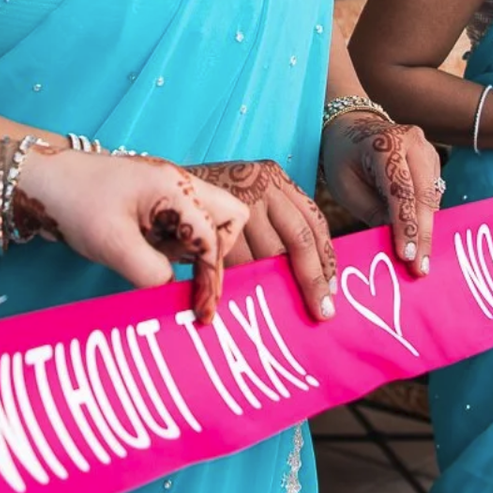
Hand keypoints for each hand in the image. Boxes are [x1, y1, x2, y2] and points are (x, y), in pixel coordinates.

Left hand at [0, 146, 249, 324]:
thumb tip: (174, 293)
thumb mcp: (113, 245)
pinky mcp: (154, 203)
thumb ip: (151, 273)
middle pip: (228, 217)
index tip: (201, 312)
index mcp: (175, 188)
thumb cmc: (76, 204)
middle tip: (192, 276)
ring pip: (206, 222)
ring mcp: (167, 193)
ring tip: (152, 258)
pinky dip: (174, 247)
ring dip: (192, 250)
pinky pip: (181, 226)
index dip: (210, 278)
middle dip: (217, 252)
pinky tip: (144, 254)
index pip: (212, 238)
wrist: (40, 181)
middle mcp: (179, 185)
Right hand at [189, 160, 338, 323]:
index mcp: (276, 180)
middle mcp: (260, 185)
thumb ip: (273, 224)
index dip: (326, 259)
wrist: (161, 186)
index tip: (330, 291)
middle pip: (297, 241)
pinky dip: (241, 282)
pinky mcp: (211, 220)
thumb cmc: (209, 201)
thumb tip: (309, 276)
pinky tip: (245, 297)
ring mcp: (235, 200)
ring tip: (281, 311)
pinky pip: (234, 261)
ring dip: (272, 286)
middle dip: (310, 281)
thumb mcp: (247, 196)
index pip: (313, 222)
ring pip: (265, 255)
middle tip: (321, 312)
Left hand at [319, 114, 442, 276]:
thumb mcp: (346, 186)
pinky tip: (421, 241)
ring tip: (421, 261)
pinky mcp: (433, 160)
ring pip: (433, 197)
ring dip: (427, 230)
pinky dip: (427, 218)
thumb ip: (372, 212)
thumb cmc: (343, 159)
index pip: (401, 190)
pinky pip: (434, 194)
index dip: (406, 225)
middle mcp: (413, 141)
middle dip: (423, 234)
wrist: (352, 127)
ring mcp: (427, 148)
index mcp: (386, 143)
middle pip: (424, 194)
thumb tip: (398, 245)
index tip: (407, 256)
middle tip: (420, 268)